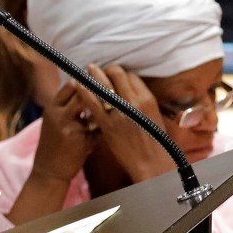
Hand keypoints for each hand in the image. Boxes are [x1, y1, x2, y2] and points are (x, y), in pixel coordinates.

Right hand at [32, 75, 102, 183]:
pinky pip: (99, 127)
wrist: (49, 170)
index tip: (100, 82)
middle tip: (112, 91)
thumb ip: (69, 105)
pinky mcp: (82, 141)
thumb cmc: (55, 142)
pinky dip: (106, 126)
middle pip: (83, 92)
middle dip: (98, 90)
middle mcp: (59, 115)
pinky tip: (111, 129)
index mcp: (52, 107)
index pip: (71, 85)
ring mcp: (70, 128)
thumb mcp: (54, 120)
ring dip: (103, 107)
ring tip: (112, 108)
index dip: (87, 82)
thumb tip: (90, 86)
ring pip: (93, 108)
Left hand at [85, 62, 175, 182]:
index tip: (114, 75)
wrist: (150, 163)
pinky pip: (93, 104)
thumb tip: (129, 90)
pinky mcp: (107, 125)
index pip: (131, 76)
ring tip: (89, 69)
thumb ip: (141, 101)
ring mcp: (120, 113)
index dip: (121, 74)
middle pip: (118, 75)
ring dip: (94, 75)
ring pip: (104, 85)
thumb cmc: (154, 141)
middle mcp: (134, 103)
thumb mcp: (152, 116)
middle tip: (98, 68)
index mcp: (147, 99)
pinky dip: (85, 92)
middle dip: (107, 70)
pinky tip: (79, 85)